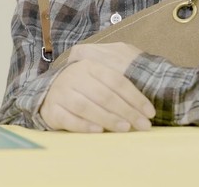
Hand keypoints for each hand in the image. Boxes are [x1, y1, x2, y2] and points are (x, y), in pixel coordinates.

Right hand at [39, 42, 153, 132]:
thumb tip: (144, 104)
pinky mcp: (51, 110)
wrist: (48, 95)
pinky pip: (69, 119)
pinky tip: (99, 132)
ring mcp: (61, 93)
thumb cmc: (82, 89)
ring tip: (125, 128)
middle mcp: (74, 76)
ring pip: (86, 106)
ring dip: (108, 118)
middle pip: (104, 94)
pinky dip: (85, 126)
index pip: (116, 80)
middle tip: (143, 125)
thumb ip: (116, 86)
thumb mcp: (98, 79)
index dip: (135, 97)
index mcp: (89, 66)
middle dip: (126, 111)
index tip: (149, 112)